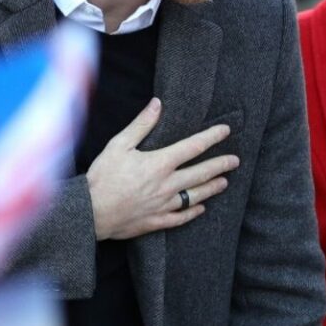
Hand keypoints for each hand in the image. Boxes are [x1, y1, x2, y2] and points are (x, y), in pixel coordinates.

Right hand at [86, 97, 237, 239]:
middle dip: (221, 165)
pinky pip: (181, 217)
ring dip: (212, 188)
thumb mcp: (118, 145)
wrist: (90, 212)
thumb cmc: (102, 176)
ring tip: (224, 182)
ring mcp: (164, 205)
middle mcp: (167, 184)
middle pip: (201, 173)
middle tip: (235, 160)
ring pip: (196, 196)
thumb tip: (157, 104)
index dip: (212, 137)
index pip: (194, 147)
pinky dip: (193, 212)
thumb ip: (141, 125)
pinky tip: (201, 208)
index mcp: (159, 163)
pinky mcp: (156, 221)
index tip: (226, 131)